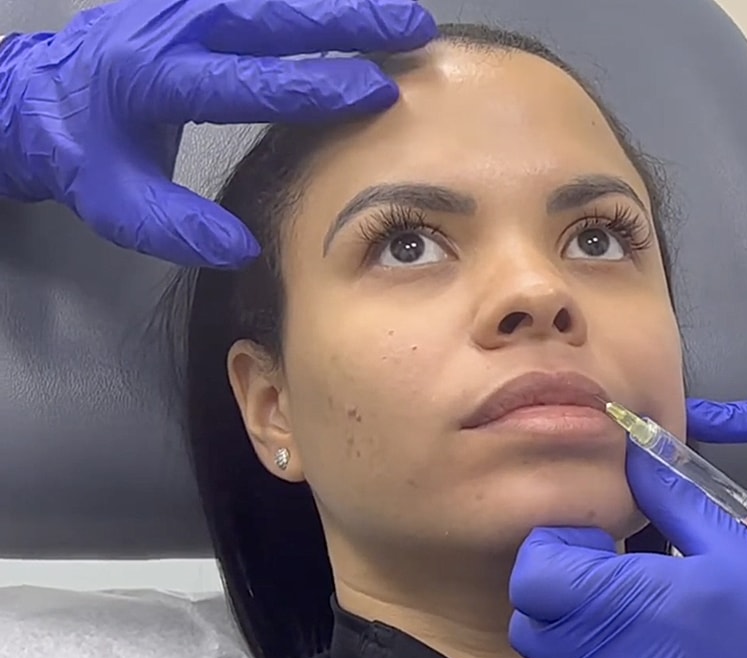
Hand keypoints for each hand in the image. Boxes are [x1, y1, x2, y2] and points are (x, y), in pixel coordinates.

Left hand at [0, 0, 435, 266]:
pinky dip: (315, 2)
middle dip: (347, 19)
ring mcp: (184, 6)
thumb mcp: (115, 202)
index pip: (248, 81)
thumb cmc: (84, 152)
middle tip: (411, 27)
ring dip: (342, 2)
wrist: (39, 96)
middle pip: (271, 16)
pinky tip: (358, 8)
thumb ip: (174, 226)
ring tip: (403, 14)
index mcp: (152, 81)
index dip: (316, 85)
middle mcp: (172, 31)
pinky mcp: (196, 1)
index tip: (375, 90)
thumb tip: (241, 248)